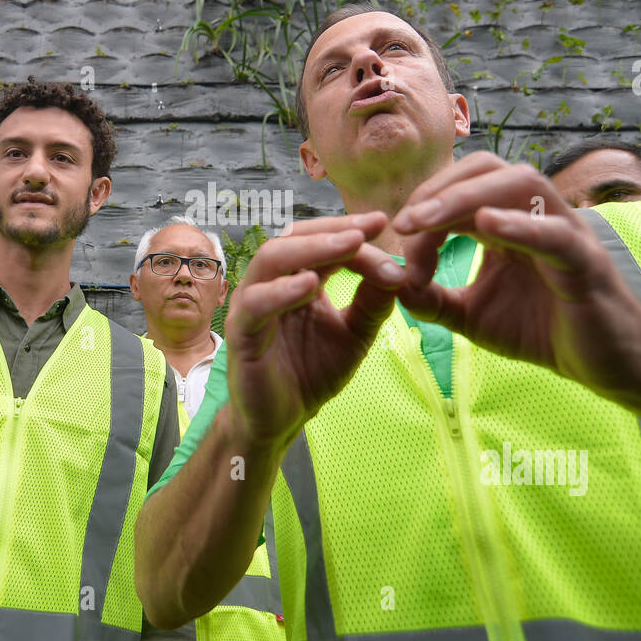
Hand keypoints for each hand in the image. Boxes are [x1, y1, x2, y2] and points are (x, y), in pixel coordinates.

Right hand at [224, 212, 406, 448]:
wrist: (283, 419)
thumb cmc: (312, 372)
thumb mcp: (355, 333)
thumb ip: (373, 302)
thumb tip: (399, 269)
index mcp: (297, 278)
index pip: (319, 240)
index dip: (349, 229)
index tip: (383, 222)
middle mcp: (271, 283)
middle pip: (293, 237)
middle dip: (332, 229)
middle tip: (367, 228)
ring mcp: (252, 304)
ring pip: (271, 259)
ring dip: (312, 248)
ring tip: (349, 245)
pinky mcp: (241, 332)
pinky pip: (257, 303)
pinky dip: (283, 290)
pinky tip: (312, 284)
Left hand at [391, 152, 640, 396]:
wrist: (605, 366)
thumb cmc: (543, 331)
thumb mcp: (473, 316)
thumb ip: (432, 300)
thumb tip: (393, 283)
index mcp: (509, 220)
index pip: (460, 188)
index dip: (423, 209)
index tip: (397, 246)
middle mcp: (537, 214)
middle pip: (487, 168)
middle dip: (438, 189)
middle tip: (402, 223)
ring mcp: (565, 231)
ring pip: (521, 183)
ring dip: (466, 197)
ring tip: (426, 219)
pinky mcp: (586, 262)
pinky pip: (555, 233)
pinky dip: (521, 224)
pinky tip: (486, 225)